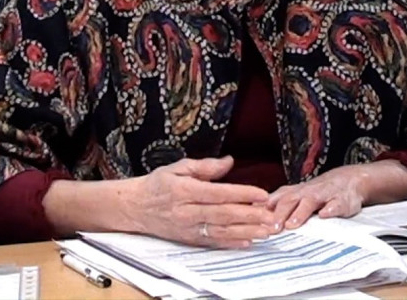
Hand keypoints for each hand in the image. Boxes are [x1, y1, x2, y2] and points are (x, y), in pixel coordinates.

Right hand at [124, 156, 281, 247]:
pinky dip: (231, 243)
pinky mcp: (188, 239)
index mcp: (185, 190)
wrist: (135, 207)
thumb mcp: (178, 167)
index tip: (262, 194)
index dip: (242, 194)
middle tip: (271, 216)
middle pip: (223, 214)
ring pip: (221, 231)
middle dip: (250, 216)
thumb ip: (205, 166)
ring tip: (266, 231)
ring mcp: (188, 228)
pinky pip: (213, 242)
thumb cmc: (157, 185)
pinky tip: (248, 242)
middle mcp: (187, 211)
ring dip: (246, 232)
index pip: (218, 193)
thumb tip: (229, 162)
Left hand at [267, 161, 406, 229]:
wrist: (349, 180)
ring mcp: (324, 195)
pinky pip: (336, 204)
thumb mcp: (296, 194)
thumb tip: (252, 211)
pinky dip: (330, 209)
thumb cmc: (318, 192)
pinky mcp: (342, 200)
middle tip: (272, 229)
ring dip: (300, 213)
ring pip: (310, 202)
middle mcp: (307, 192)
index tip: (254, 222)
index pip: (276, 199)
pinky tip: (325, 215)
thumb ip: (277, 202)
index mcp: (294, 192)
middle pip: (289, 200)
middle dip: (279, 214)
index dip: (265, 210)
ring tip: (292, 225)